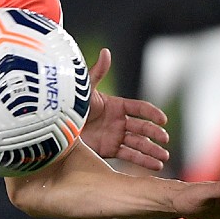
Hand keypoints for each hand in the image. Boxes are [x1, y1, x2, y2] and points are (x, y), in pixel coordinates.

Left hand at [80, 48, 169, 170]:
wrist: (55, 128)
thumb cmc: (69, 106)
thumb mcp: (84, 90)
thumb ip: (97, 73)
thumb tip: (106, 51)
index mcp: (116, 105)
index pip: (139, 108)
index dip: (152, 113)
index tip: (163, 120)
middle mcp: (119, 121)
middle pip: (142, 127)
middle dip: (155, 134)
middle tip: (164, 139)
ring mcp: (115, 136)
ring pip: (139, 143)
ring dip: (153, 150)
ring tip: (165, 158)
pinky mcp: (110, 151)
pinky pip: (130, 155)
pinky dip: (143, 161)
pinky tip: (156, 166)